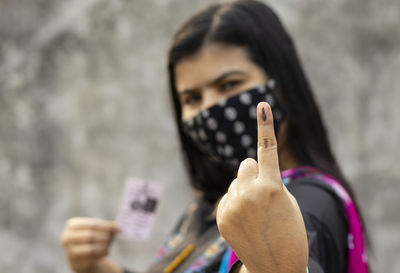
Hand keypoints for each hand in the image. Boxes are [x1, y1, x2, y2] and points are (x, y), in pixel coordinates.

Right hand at [61, 217, 119, 272]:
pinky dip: (100, 254)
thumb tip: (118, 228)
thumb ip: (109, 227)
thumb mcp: (100, 230)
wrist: (84, 256)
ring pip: (90, 248)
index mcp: (71, 225)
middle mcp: (67, 237)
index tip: (117, 229)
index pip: (93, 224)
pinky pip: (91, 258)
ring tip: (108, 245)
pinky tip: (104, 251)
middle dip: (104, 237)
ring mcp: (69, 251)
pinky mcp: (74, 262)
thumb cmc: (92, 239)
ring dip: (103, 247)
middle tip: (111, 238)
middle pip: (90, 235)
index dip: (106, 227)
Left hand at [216, 102, 307, 272]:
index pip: (267, 149)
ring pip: (235, 181)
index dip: (265, 126)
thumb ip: (268, 180)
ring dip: (244, 190)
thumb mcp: (287, 202)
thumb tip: (245, 167)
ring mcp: (232, 205)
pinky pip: (227, 196)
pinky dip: (235, 203)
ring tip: (255, 213)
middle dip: (253, 173)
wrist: (275, 266)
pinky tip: (245, 220)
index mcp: (272, 187)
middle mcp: (249, 193)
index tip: (262, 105)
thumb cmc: (288, 231)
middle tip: (263, 195)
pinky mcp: (222, 215)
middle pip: (245, 164)